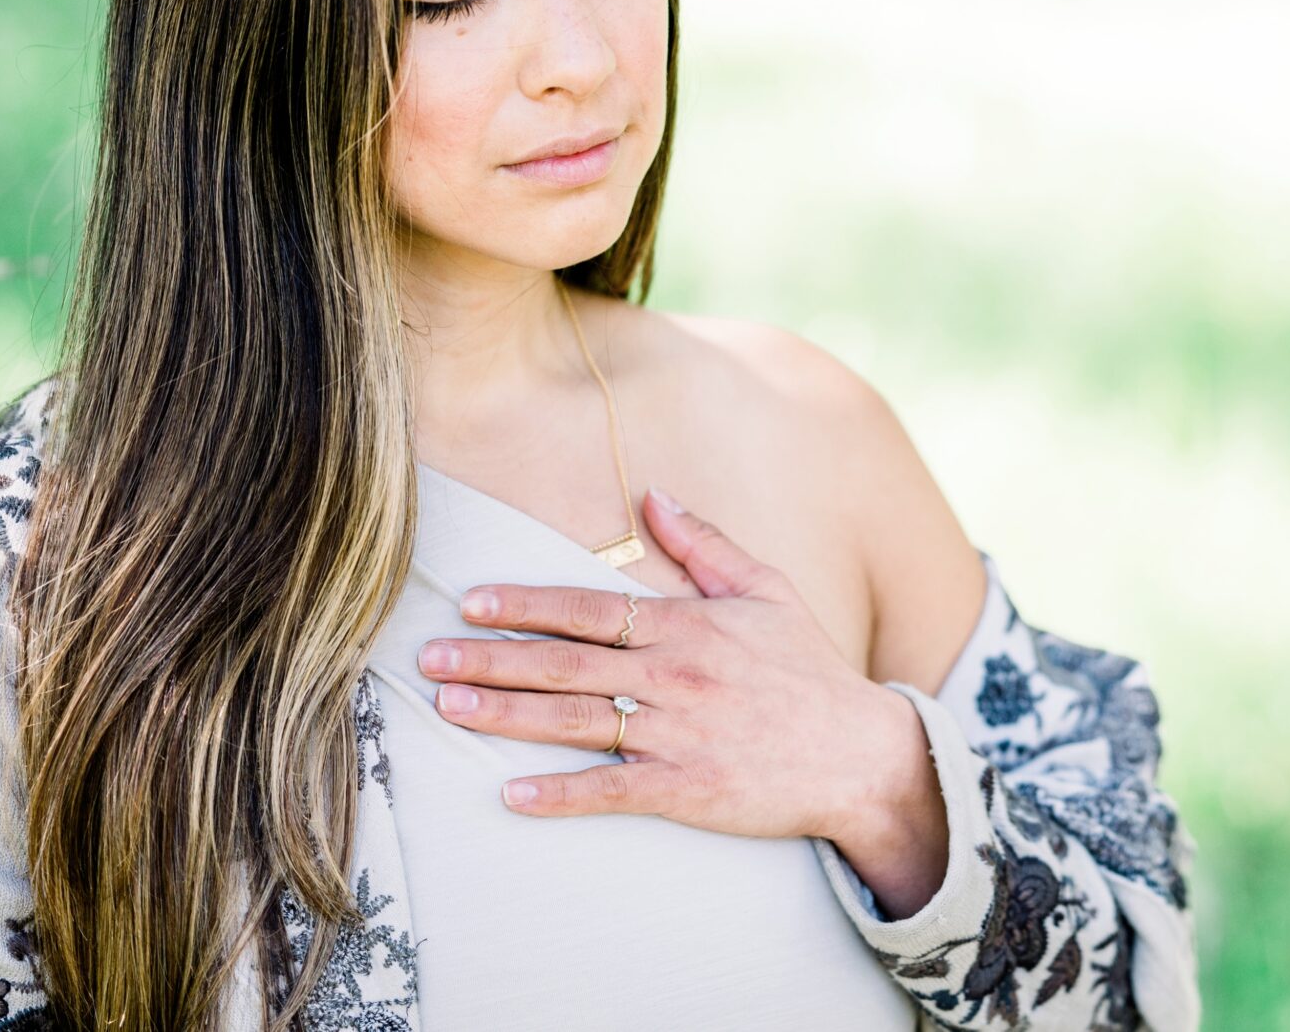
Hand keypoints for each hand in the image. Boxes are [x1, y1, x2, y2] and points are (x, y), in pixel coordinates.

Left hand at [415, 486, 943, 869]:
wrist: (859, 754)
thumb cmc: (809, 670)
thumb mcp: (767, 591)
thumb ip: (706, 544)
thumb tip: (653, 495)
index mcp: (688, 625)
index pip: (590, 609)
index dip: (528, 604)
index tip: (473, 601)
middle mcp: (675, 675)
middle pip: (566, 664)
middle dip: (493, 658)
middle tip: (430, 658)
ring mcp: (678, 734)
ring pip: (576, 722)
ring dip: (507, 715)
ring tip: (450, 707)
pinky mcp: (687, 790)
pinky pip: (612, 790)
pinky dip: (561, 794)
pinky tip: (513, 794)